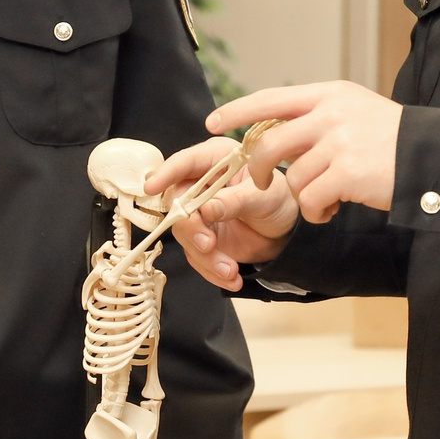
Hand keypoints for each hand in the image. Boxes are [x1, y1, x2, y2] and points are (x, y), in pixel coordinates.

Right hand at [147, 137, 299, 291]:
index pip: (184, 163)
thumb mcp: (265, 197)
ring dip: (205, 256)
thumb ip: (236, 201)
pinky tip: (231, 277)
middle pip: (177, 204)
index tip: (152, 187)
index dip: (166, 173)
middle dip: (191, 228)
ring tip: (229, 269)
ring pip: (185, 234)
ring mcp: (199, 213)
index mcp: (216, 160)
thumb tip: (208, 208)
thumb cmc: (279, 199)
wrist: (287, 231)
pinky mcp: (202, 237)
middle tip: (208, 244)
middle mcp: (201, 185)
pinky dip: (212, 270)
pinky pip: (197, 256)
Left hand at [205, 83, 402, 224]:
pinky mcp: (347, 173)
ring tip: (326, 199)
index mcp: (329, 95)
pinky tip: (334, 209)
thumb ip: (319, 117)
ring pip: (292, 179)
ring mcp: (338, 143)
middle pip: (268, 144)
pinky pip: (311, 201)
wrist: (433, 155)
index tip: (213, 122)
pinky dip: (317, 213)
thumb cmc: (393, 139)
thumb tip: (276, 133)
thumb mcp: (355, 111)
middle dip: (257, 170)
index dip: (237, 111)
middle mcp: (330, 114)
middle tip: (263, 183)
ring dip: (303, 197)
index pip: (271, 98)